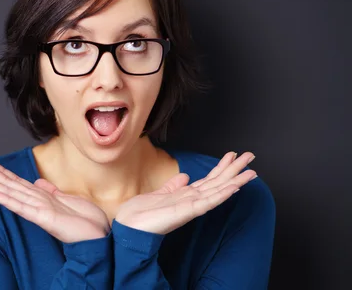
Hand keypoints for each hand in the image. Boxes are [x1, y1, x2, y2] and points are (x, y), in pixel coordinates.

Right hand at [0, 158, 109, 242]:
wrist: (98, 237)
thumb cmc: (85, 221)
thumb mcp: (68, 200)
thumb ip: (51, 191)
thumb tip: (38, 181)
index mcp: (40, 198)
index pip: (16, 182)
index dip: (1, 172)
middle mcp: (35, 203)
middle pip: (8, 185)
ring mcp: (37, 211)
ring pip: (10, 193)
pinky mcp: (43, 218)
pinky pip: (22, 207)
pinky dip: (8, 200)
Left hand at [115, 151, 257, 234]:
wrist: (129, 225)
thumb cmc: (142, 213)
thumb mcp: (160, 194)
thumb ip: (174, 186)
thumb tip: (185, 176)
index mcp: (186, 196)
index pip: (208, 180)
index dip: (221, 167)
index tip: (232, 155)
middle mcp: (192, 201)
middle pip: (218, 183)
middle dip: (234, 170)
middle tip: (250, 156)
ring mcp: (191, 207)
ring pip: (218, 191)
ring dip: (235, 181)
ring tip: (251, 172)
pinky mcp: (186, 212)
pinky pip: (207, 202)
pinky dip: (221, 195)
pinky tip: (233, 187)